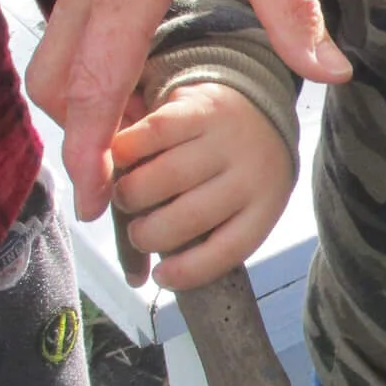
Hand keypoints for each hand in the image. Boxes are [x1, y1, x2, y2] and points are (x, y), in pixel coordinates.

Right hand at [27, 0, 349, 220]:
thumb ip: (293, 7)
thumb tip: (332, 74)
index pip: (93, 87)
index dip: (91, 153)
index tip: (100, 205)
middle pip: (57, 86)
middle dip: (81, 138)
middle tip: (129, 182)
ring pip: (57, 61)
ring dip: (86, 106)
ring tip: (138, 143)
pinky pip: (72, 34)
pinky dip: (91, 73)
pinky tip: (139, 86)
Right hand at [112, 81, 294, 290]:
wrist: (255, 107)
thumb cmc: (231, 172)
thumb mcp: (231, 206)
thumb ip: (192, 239)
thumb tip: (139, 279)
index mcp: (264, 206)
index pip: (227, 250)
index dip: (188, 270)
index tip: (159, 278)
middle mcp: (251, 172)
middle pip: (187, 217)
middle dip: (148, 233)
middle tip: (136, 231)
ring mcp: (226, 137)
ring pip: (165, 178)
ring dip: (131, 194)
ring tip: (126, 196)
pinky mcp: (199, 106)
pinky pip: (152, 133)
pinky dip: (127, 150)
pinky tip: (120, 158)